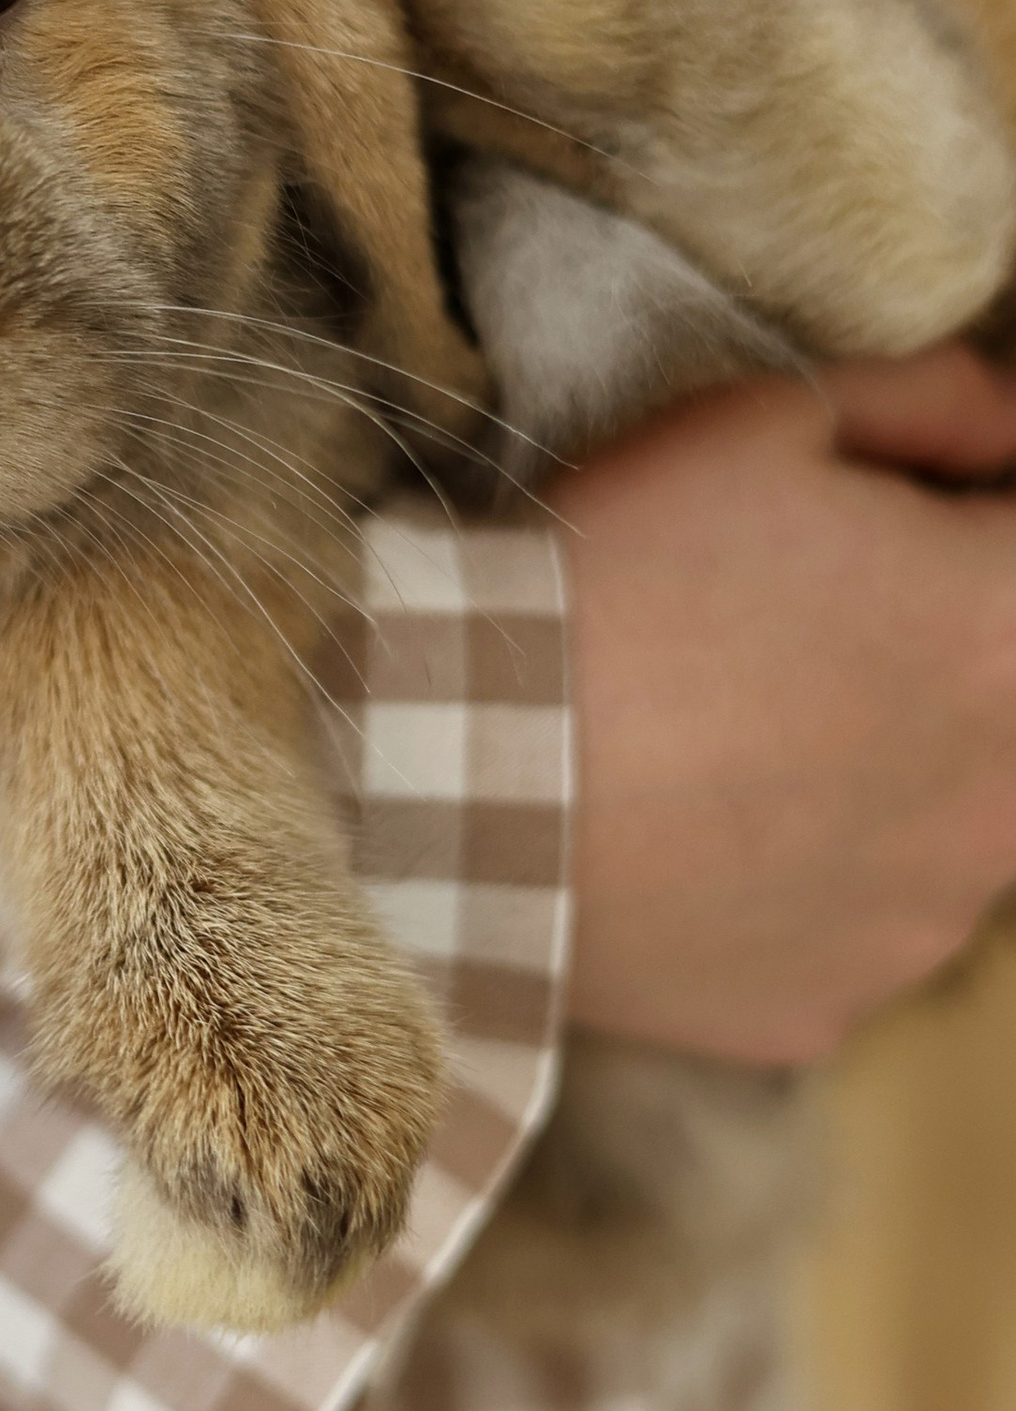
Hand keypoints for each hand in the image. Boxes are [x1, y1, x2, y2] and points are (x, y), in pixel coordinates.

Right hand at [562, 347, 1015, 1064]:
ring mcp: (924, 921)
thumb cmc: (614, 571)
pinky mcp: (834, 1007)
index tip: (884, 528)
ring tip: (727, 748)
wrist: (452, 759)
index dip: (962, 531)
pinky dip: (794, 890)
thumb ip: (930, 403)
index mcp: (1011, 630)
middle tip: (789, 639)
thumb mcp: (761, 420)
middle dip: (926, 661)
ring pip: (940, 831)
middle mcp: (1007, 794)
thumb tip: (1005, 427)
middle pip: (1001, 705)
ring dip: (876, 783)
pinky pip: (845, 932)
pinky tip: (695, 839)